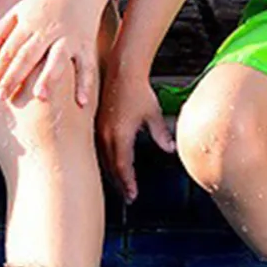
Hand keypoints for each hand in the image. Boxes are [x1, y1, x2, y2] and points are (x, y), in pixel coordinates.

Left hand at [0, 0, 98, 104]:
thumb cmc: (45, 2)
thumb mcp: (19, 11)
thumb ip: (0, 31)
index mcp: (29, 24)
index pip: (10, 49)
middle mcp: (48, 31)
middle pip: (28, 55)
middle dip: (14, 76)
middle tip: (2, 97)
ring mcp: (68, 38)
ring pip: (58, 59)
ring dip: (49, 77)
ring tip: (40, 96)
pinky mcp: (86, 44)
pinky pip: (86, 65)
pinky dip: (85, 83)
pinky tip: (81, 102)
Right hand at [98, 60, 174, 202]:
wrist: (123, 70)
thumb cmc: (138, 89)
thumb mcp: (153, 114)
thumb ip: (160, 133)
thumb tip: (170, 148)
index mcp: (120, 135)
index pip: (122, 167)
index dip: (127, 183)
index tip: (132, 195)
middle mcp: (106, 134)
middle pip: (110, 166)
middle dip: (119, 182)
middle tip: (127, 195)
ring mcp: (99, 128)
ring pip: (102, 158)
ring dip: (111, 171)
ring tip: (120, 181)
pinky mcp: (96, 121)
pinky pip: (98, 146)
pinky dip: (105, 157)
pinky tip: (110, 159)